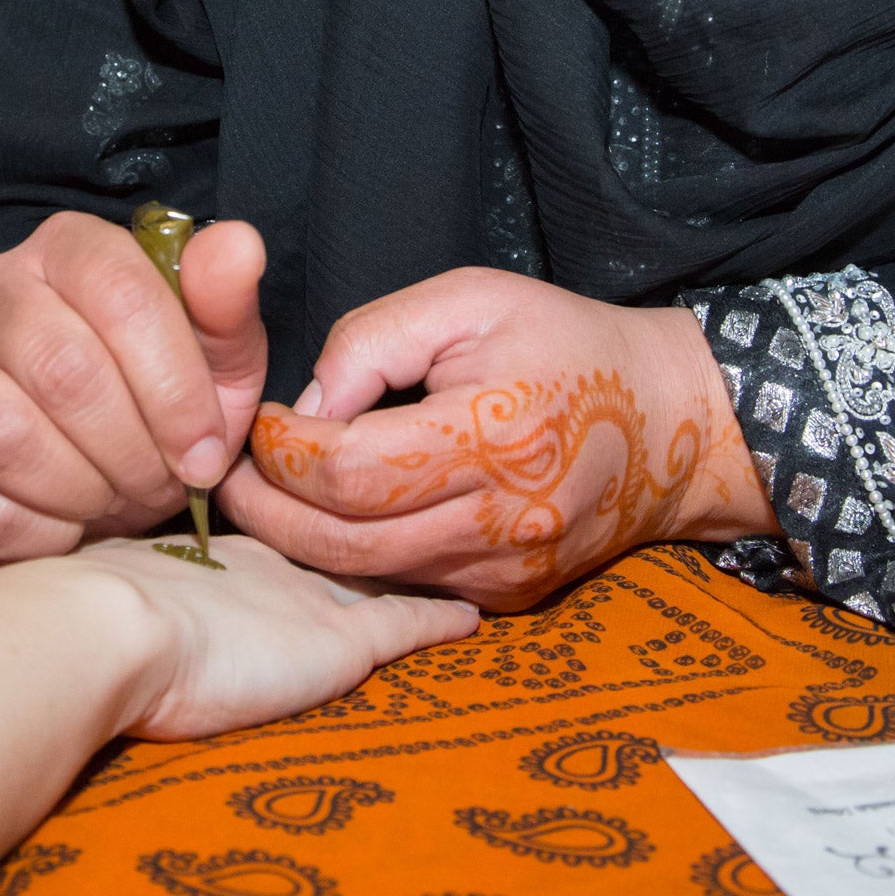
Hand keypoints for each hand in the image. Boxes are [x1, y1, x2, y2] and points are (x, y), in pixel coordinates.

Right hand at [0, 212, 267, 565]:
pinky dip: (36, 535)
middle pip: (63, 372)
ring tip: (113, 498)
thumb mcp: (215, 349)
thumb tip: (240, 246)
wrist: (96, 449)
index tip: (206, 451)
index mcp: (68, 248)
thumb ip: (225, 301)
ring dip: (80, 491)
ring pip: (2, 438)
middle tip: (161, 482)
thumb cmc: (162, 392)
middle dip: (131, 450)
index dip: (174, 388)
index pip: (122, 296)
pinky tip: (68, 524)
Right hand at [40, 535, 478, 740]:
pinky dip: (436, 618)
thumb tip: (94, 593)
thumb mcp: (113, 589)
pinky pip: (407, 624)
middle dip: (370, 530)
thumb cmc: (90, 616)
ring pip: (378, 573)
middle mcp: (275, 568)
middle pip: (335, 545)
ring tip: (450, 549)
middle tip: (410, 512)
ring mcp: (311, 601)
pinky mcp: (342, 643)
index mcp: (222, 553)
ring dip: (409, 562)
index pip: (280, 533)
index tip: (328, 508)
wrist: (105, 629)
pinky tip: (469, 618)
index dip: (308, 521)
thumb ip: (131, 585)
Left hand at [217, 268, 773, 610]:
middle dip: (268, 509)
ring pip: (369, 576)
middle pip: (344, 542)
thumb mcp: (470, 301)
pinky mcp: (508, 594)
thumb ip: (375, 341)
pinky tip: (331, 520)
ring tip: (265, 496)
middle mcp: (500, 520)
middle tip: (227, 475)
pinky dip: (359, 558)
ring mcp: (505, 567)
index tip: (261, 420)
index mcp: (490, 438)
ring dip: (303, 540)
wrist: (667, 422)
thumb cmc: (566, 344)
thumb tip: (308, 404)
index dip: (283, 450)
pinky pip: (409, 585)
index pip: (349, 472)